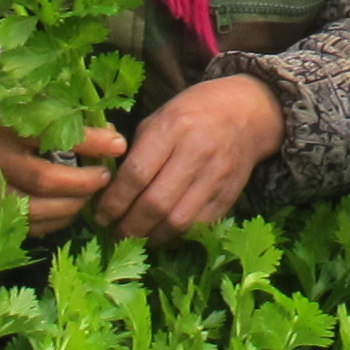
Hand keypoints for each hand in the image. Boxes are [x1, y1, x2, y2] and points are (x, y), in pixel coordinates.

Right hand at [0, 102, 124, 235]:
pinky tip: (70, 208)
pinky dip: (53, 221)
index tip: (118, 143)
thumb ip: (64, 111)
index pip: (49, 134)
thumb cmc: (6, 110)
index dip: (87, 141)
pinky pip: (23, 225)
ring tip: (92, 194)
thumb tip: (110, 133)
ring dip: (71, 206)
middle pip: (42, 179)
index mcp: (0, 121)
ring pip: (33, 209)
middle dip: (82, 182)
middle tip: (105, 176)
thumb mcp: (28, 97)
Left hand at [92, 75, 286, 240]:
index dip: (114, 201)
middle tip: (114, 234)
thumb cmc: (195, 111)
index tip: (100, 215)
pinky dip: (175, 236)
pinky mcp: (229, 194)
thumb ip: (134, 149)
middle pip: (156, 203)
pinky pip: (198, 226)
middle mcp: (196, 152)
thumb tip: (105, 185)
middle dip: (128, 226)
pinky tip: (161, 233)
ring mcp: (216, 176)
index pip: (137, 174)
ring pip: (177, 221)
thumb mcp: (160, 116)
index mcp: (174, 127)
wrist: (248, 112)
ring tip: (135, 238)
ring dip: (150, 236)